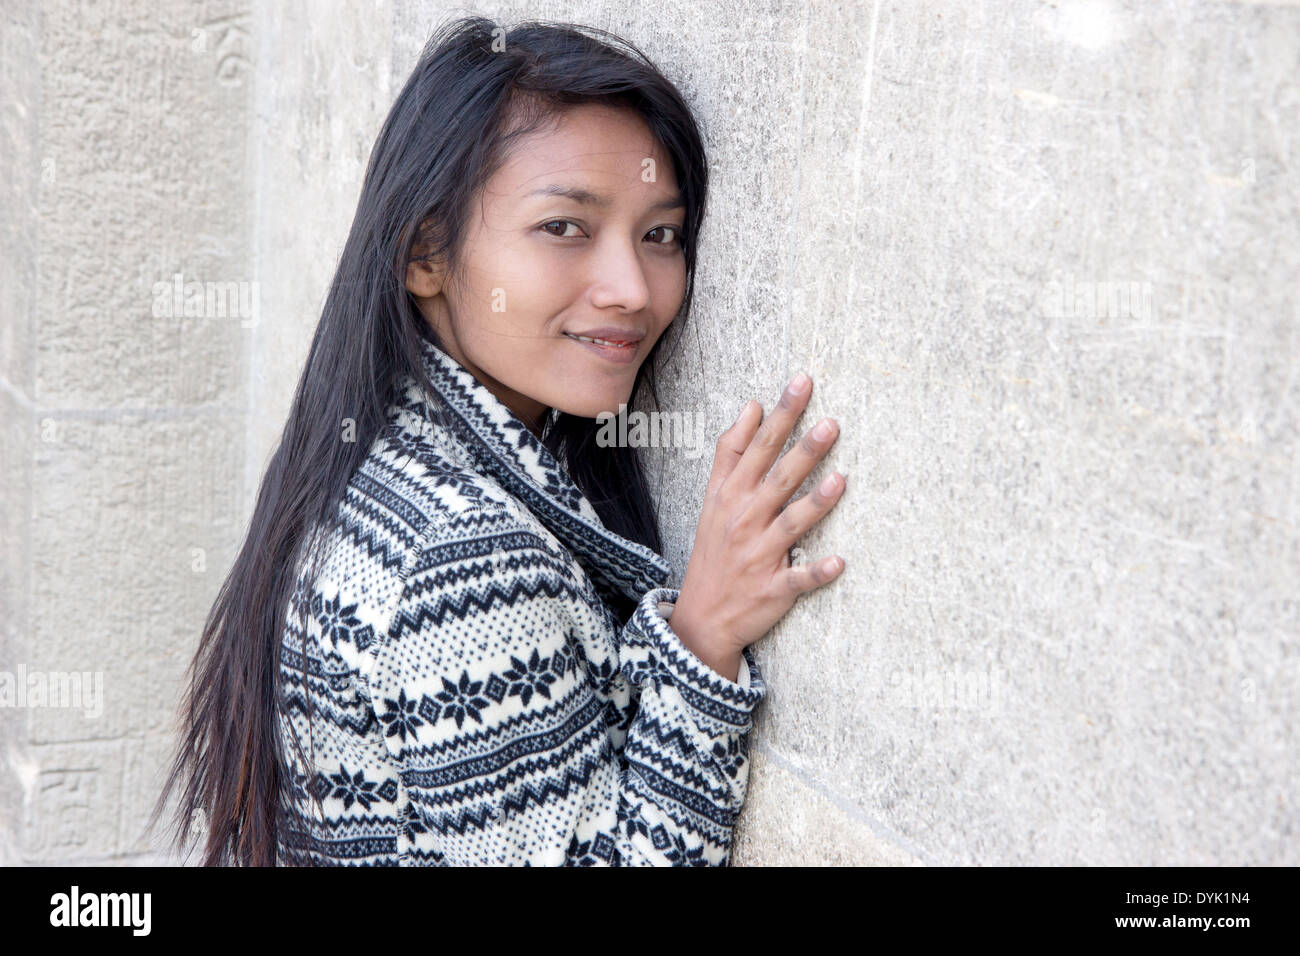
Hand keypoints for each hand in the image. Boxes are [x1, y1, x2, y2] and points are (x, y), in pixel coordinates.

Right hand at [670, 372, 845, 661]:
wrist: (703, 615)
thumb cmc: (715, 547)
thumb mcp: (714, 496)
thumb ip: (732, 451)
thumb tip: (751, 406)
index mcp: (732, 495)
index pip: (758, 446)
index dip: (781, 415)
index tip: (803, 382)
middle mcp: (746, 519)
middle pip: (778, 478)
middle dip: (803, 451)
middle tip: (831, 423)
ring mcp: (760, 555)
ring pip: (791, 524)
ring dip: (815, 503)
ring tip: (841, 479)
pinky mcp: (774, 588)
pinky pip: (798, 578)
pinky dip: (816, 571)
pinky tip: (838, 562)